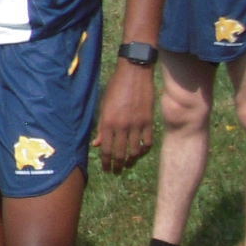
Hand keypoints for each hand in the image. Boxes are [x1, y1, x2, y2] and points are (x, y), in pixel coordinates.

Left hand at [94, 58, 155, 172]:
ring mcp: (136, 124)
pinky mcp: (149, 121)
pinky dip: (144, 150)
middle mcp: (121, 126)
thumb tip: (96, 145)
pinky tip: (141, 152)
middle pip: (120, 153)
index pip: (106, 149)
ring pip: (134, 150)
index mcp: (107, 122)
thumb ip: (100, 127)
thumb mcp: (103, 106)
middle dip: (117, 165)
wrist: (134, 74)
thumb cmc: (115, 88)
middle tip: (117, 171)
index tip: (107, 169)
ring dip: (131, 161)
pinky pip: (147, 142)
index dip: (106, 162)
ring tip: (128, 164)